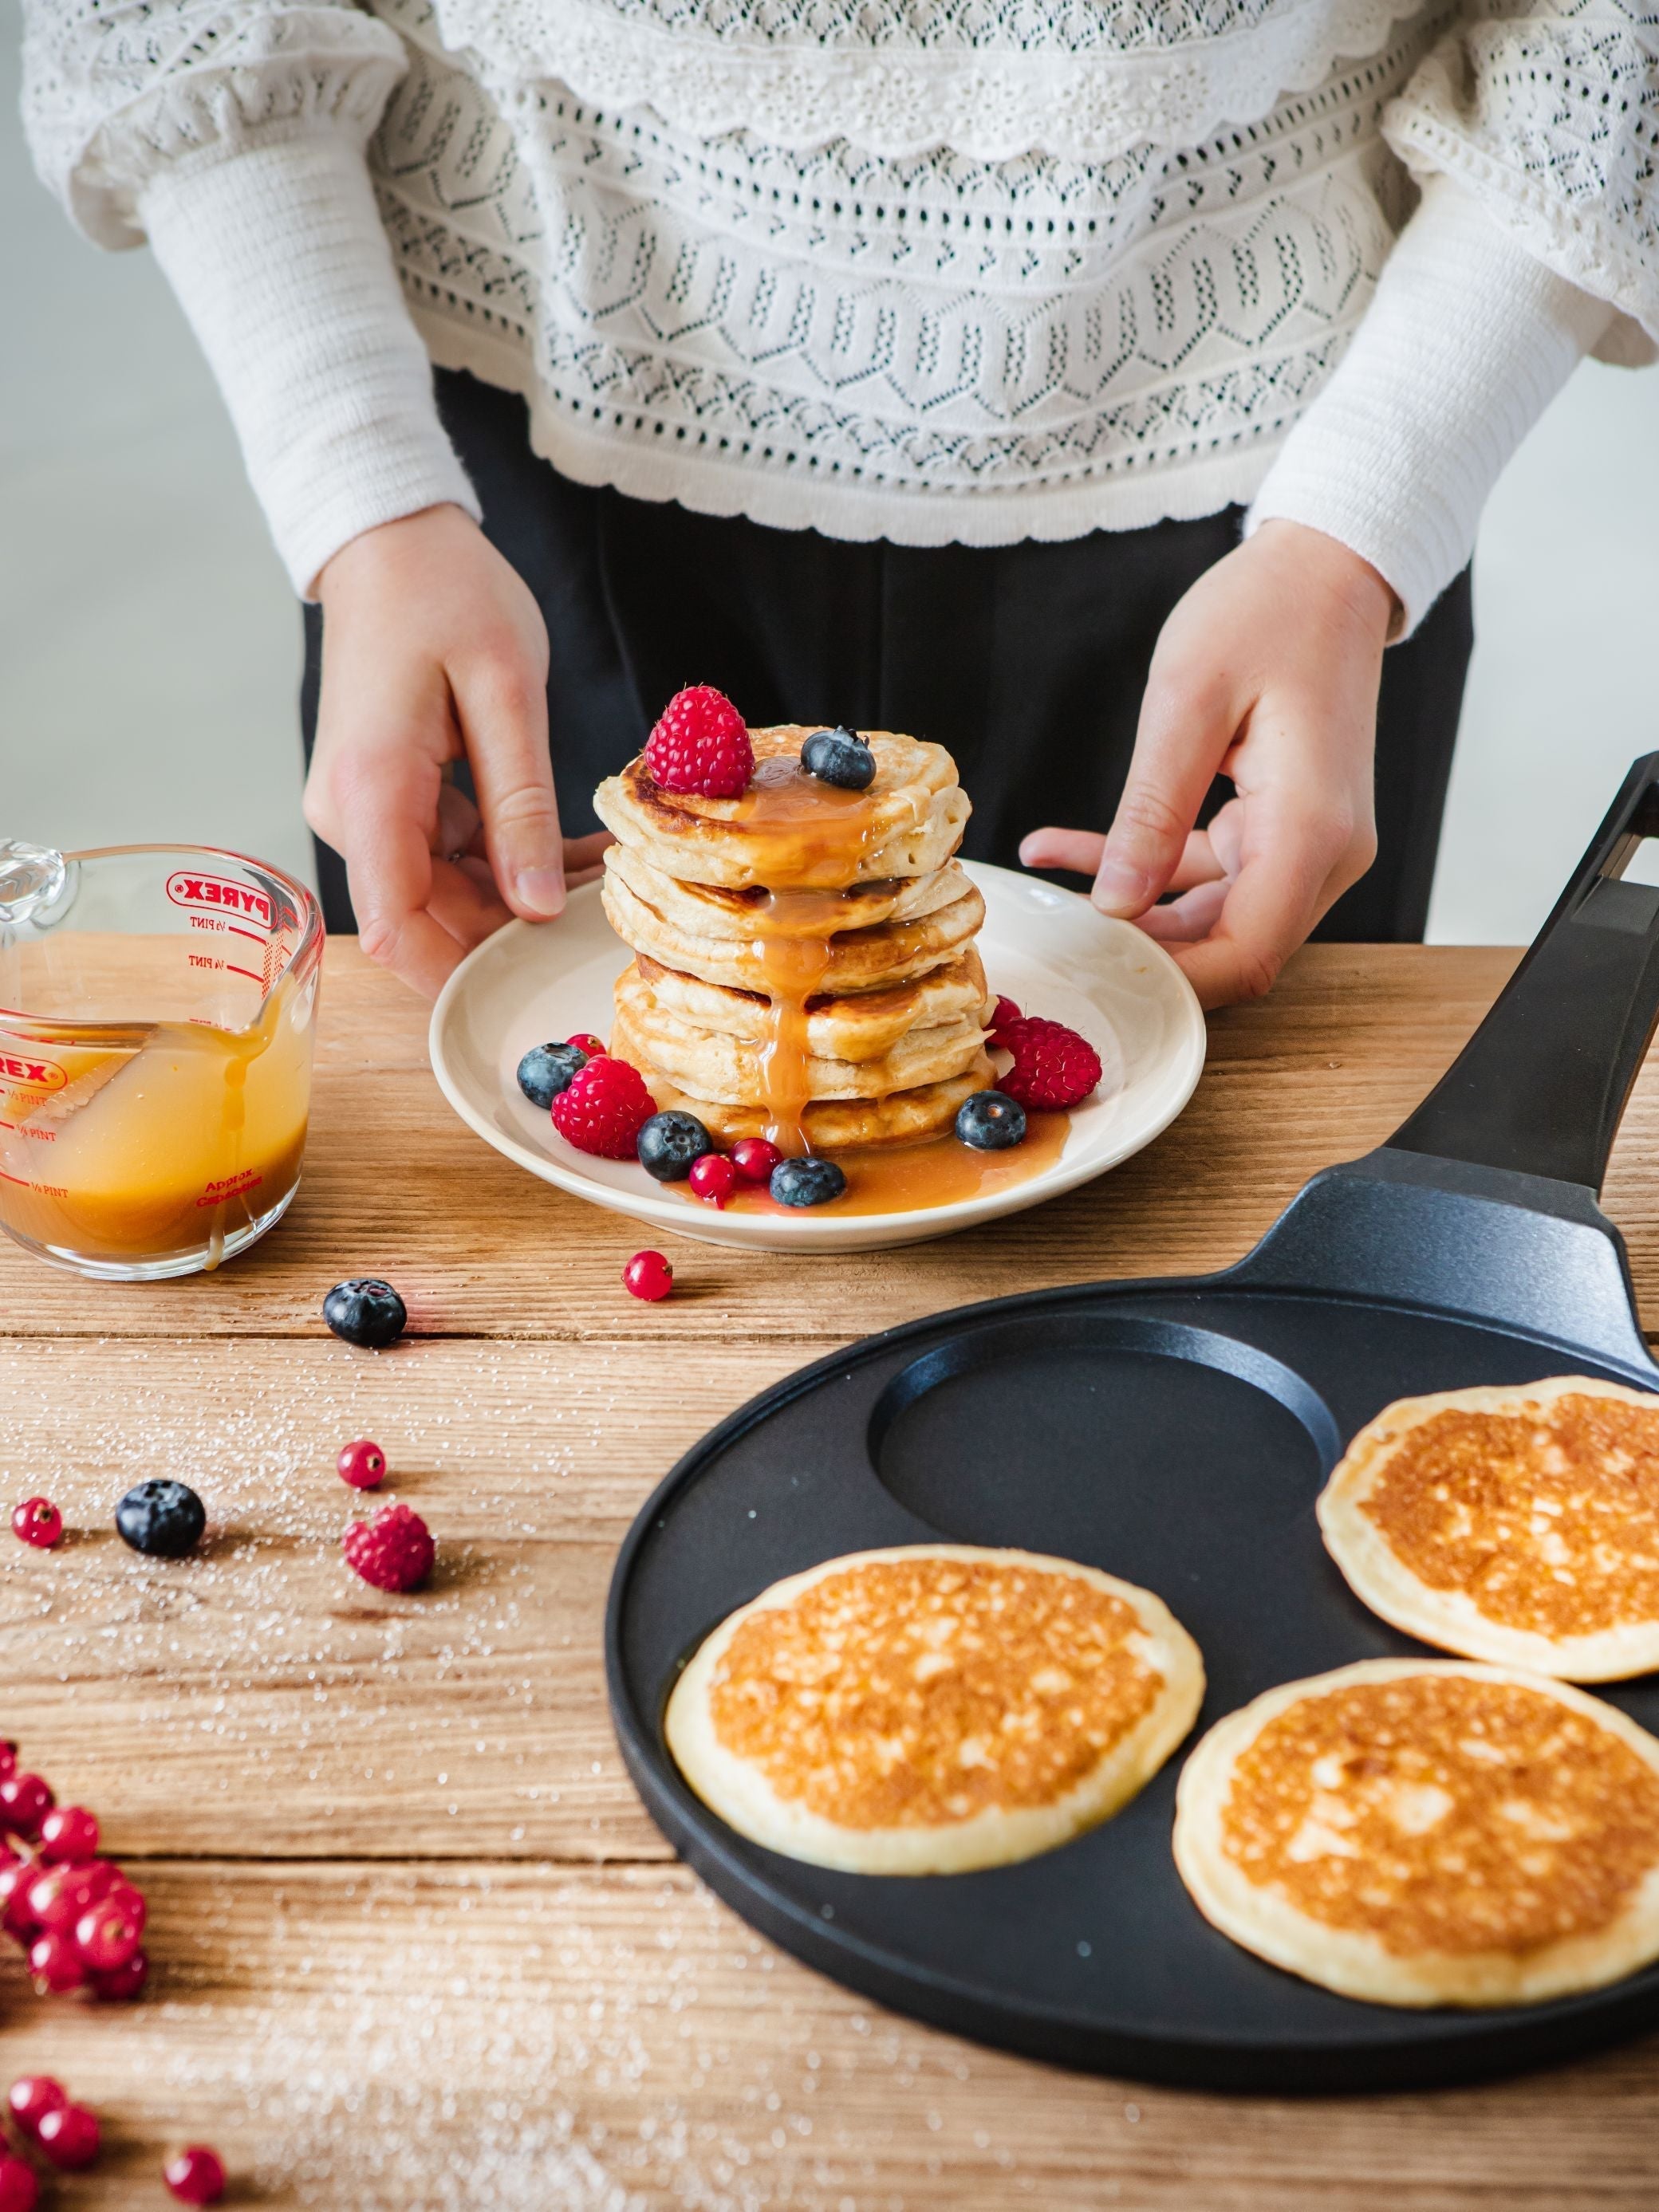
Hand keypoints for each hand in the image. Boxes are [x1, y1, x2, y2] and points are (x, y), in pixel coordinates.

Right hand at [306, 504, 610, 995]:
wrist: (389, 536)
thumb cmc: (444, 590)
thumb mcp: (503, 691)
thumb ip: (518, 805)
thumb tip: (535, 908)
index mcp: (370, 793)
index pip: (396, 929)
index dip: (457, 978)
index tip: (533, 993)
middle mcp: (353, 814)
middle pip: (425, 922)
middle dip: (510, 938)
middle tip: (603, 923)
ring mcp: (368, 809)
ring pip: (443, 896)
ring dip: (519, 901)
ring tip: (600, 878)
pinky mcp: (391, 798)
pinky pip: (448, 858)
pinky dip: (509, 863)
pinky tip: (568, 853)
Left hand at [1020, 521, 1397, 1009]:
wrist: (1328, 568)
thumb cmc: (1267, 612)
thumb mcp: (1187, 702)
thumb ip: (1152, 809)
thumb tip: (1116, 903)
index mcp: (1312, 829)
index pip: (1247, 952)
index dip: (1173, 979)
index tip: (1095, 965)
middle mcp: (1324, 852)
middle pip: (1234, 947)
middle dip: (1144, 950)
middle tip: (1056, 928)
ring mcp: (1308, 843)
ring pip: (1214, 915)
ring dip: (1131, 906)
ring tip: (1044, 868)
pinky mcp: (1283, 827)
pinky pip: (1209, 871)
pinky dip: (1146, 865)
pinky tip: (1065, 847)